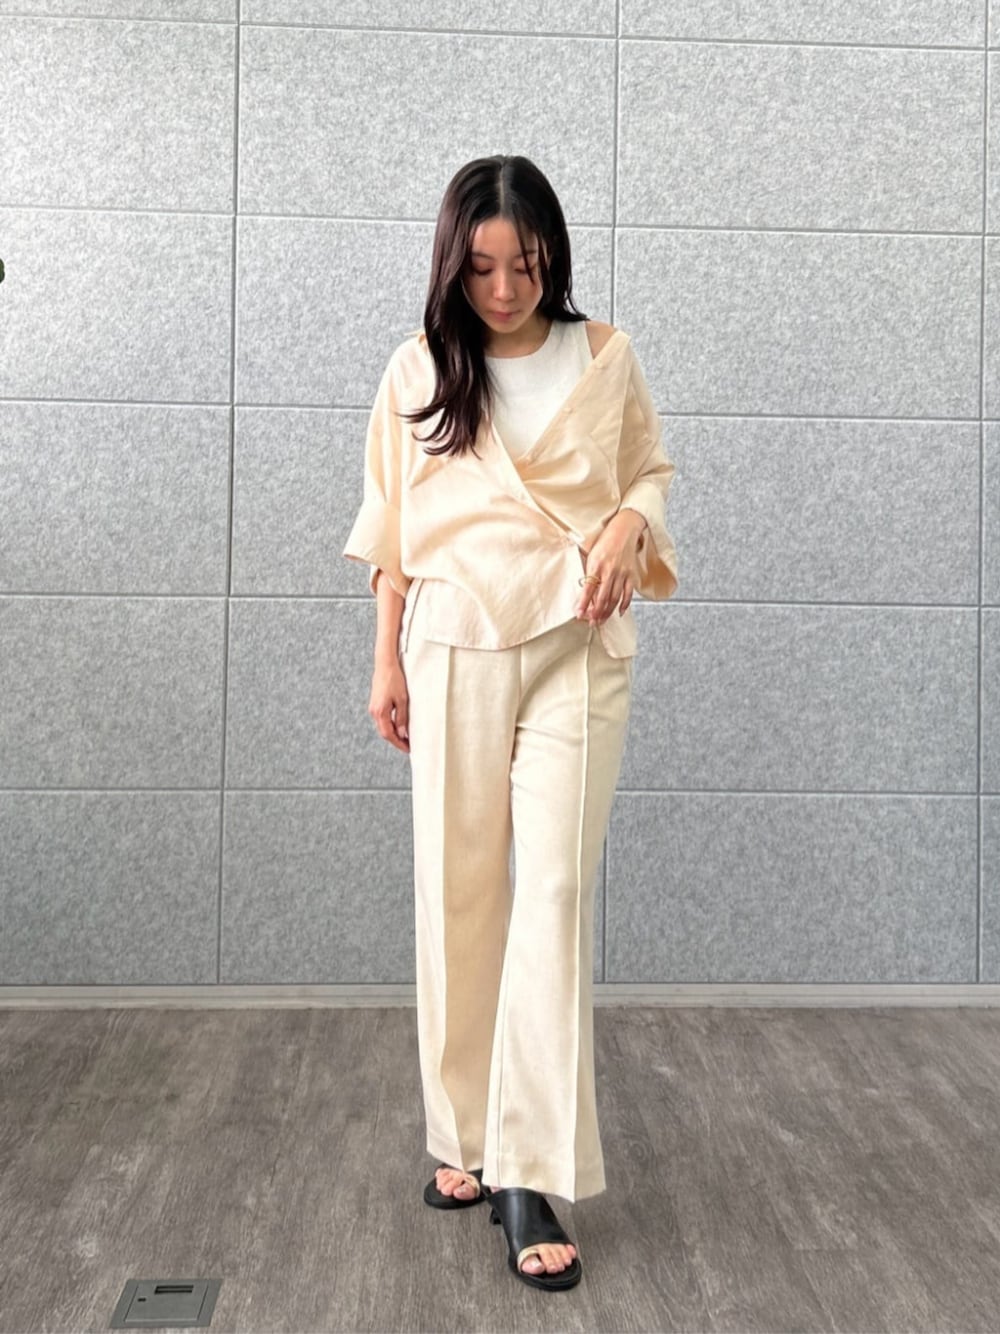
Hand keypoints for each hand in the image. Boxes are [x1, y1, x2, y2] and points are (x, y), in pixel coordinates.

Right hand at [369, 658, 409, 752]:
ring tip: (405, 737)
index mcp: (380, 712)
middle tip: (408, 745)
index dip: (398, 743)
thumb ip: (401, 718)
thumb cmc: (394, 680)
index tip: (407, 749)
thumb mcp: (402, 700)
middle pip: (384, 732)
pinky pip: (382, 719)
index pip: (388, 734)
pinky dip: (390, 725)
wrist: (385, 665)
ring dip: (393, 733)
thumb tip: (402, 733)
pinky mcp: (375, 704)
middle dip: (396, 740)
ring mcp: (373, 708)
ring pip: (383, 726)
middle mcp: (374, 712)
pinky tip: (398, 726)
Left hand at [576, 510, 645, 625]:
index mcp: (596, 565)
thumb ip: (588, 572)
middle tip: (592, 623)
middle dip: (596, 613)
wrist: (624, 530)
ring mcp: (622, 573)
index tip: (579, 614)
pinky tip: (618, 612)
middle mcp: (610, 570)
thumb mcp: (591, 554)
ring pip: (614, 599)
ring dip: (607, 612)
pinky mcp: (631, 575)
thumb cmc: (605, 542)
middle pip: (602, 597)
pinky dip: (624, 605)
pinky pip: (628, 594)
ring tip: (602, 621)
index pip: (589, 589)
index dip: (584, 603)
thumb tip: (584, 593)